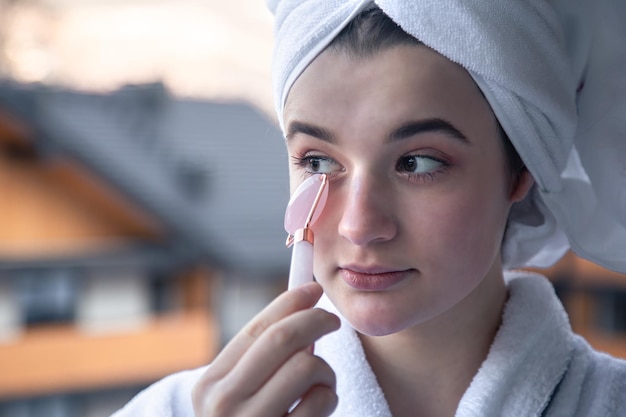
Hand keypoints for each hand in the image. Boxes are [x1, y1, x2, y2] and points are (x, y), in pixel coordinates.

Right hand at [192, 282, 339, 416]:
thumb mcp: (239, 393)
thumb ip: (263, 357)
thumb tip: (304, 305)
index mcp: (211, 384)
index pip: (256, 328)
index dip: (290, 302)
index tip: (314, 289)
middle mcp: (224, 404)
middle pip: (283, 339)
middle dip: (316, 319)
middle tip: (332, 320)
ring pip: (306, 366)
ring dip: (325, 367)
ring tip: (321, 380)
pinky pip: (321, 402)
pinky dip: (329, 396)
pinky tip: (320, 405)